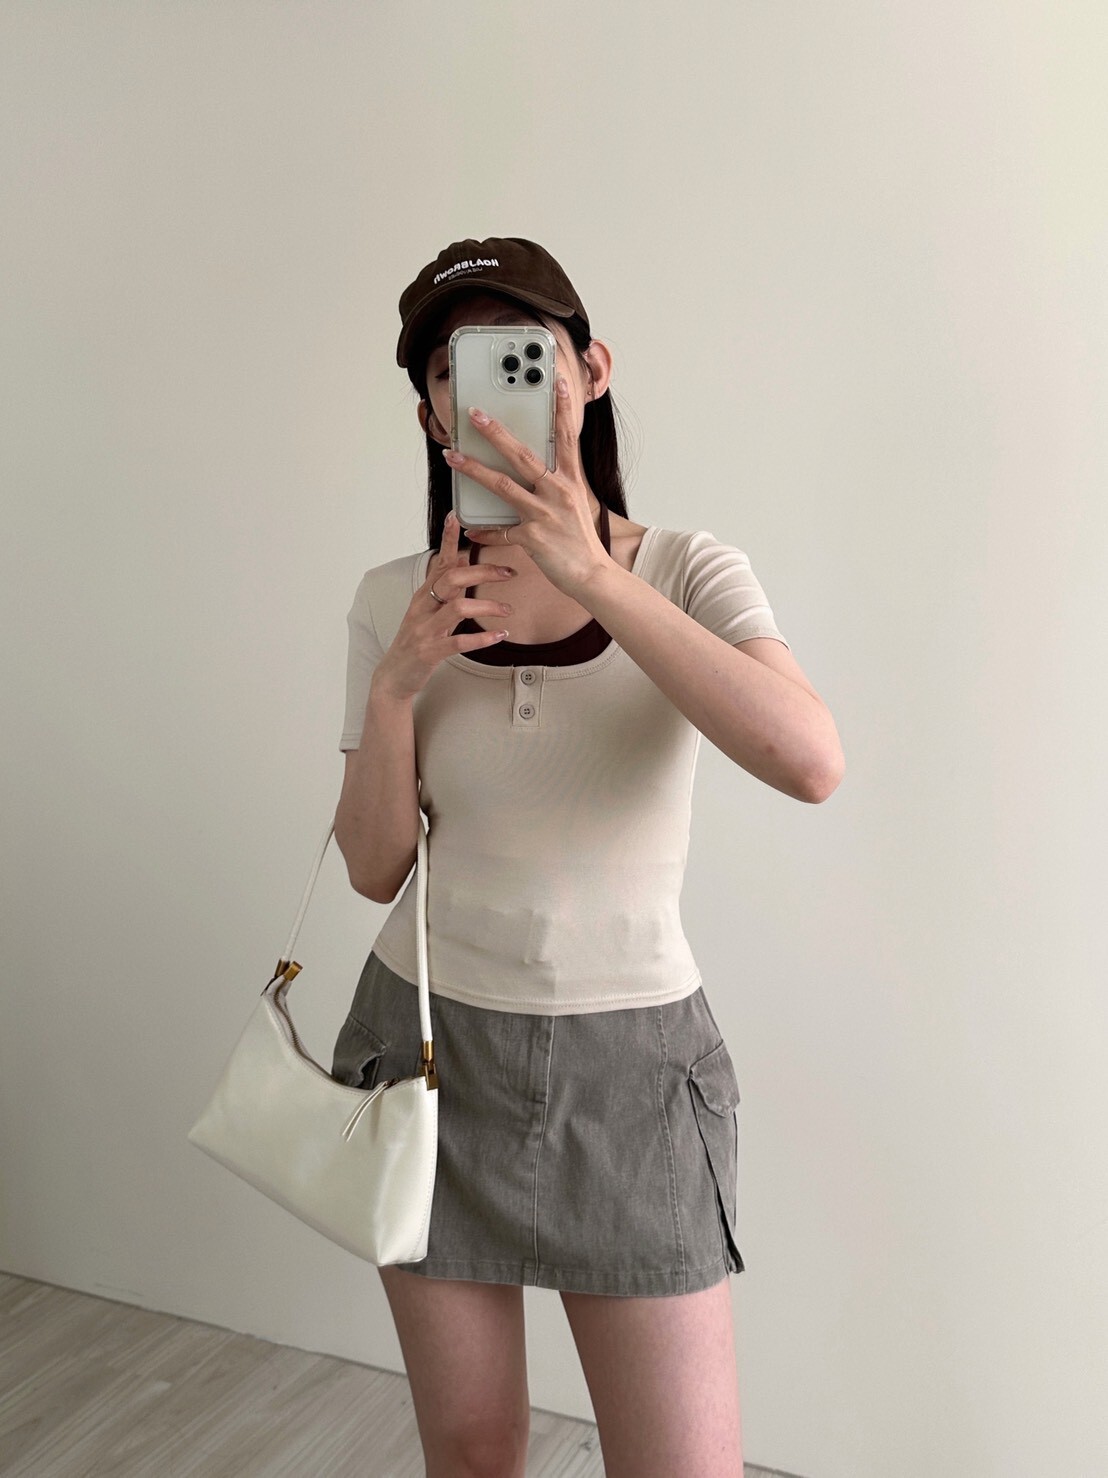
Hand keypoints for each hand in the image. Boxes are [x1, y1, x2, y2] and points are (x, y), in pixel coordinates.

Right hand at [372, 511, 517, 699]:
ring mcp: (425, 629)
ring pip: (458, 608)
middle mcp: (423, 607)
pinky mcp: (431, 651)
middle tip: (509, 573)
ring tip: (508, 610)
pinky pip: (459, 642)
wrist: (394, 675)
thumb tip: (462, 560)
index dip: (447, 538)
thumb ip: (444, 587)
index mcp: (424, 595)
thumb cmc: (415, 640)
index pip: (438, 561)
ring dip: (487, 606)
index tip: (456, 515)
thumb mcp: (428, 610)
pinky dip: (482, 638)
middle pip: (453, 579)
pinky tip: (500, 635)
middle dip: (483, 572)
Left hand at [444, 376, 612, 597]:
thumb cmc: (580, 540)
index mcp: (571, 481)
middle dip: (495, 432)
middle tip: (474, 414)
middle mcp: (558, 492)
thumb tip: (535, 470)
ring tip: (452, 456)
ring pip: (503, 485)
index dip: (563, 409)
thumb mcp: (575, 503)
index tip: (558, 382)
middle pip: (522, 455)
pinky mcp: (533, 537)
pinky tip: (469, 528)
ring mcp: (544, 514)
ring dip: (474, 469)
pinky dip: (484, 531)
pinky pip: (501, 531)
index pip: (567, 438)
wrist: (592, 575)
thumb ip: (557, 483)